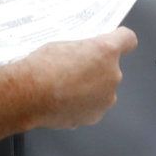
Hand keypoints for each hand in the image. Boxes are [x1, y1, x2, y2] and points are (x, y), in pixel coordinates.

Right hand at [17, 27, 137, 129]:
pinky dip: (81, 104)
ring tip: (64, 88)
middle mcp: (112, 75)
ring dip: (90, 88)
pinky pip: (92, 106)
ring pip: (102, 89)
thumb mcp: (61, 45)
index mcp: (105, 51)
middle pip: (111, 68)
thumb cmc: (41, 66)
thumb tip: (83, 57)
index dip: (120, 39)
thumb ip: (81, 50)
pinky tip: (62, 101)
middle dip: (96, 68)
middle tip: (72, 68)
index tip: (111, 40)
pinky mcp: (94, 116)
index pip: (127, 39)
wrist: (28, 95)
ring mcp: (106, 99)